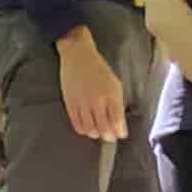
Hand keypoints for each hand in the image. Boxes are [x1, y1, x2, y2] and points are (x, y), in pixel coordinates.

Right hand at [57, 25, 129, 144]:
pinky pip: (77, 125)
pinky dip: (83, 130)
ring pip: (90, 129)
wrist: (78, 56)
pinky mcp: (70, 104)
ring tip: (98, 131)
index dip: (120, 132)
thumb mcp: (115, 84)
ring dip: (96, 134)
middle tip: (110, 136)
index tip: (121, 134)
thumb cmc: (99, 69)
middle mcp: (97, 100)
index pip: (117, 121)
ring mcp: (82, 103)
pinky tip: (87, 127)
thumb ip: (118, 105)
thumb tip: (120, 125)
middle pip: (104, 129)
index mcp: (111, 94)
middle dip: (109, 136)